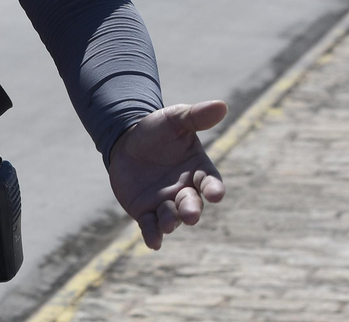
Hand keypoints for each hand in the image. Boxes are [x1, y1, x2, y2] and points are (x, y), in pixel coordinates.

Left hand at [107, 100, 227, 249]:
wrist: (126, 140)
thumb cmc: (157, 130)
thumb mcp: (175, 119)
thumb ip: (197, 116)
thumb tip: (222, 105)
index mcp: (198, 170)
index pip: (210, 182)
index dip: (213, 189)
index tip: (215, 194)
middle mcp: (185, 190)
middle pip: (193, 204)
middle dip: (192, 210)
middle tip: (190, 214)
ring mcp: (166, 203)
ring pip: (172, 217)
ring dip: (171, 222)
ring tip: (169, 222)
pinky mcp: (145, 212)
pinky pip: (151, 227)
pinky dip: (153, 235)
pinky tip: (153, 243)